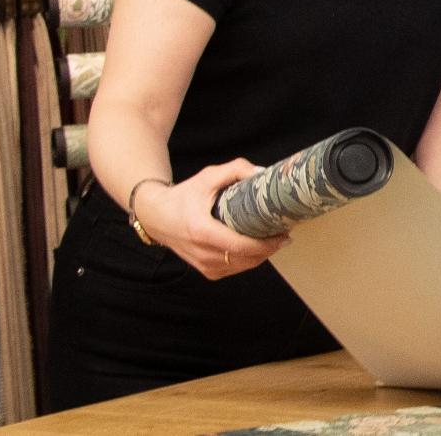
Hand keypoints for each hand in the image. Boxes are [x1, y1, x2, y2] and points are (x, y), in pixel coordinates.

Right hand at [133, 159, 286, 279]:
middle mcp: (202, 252)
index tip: (284, 234)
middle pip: (247, 259)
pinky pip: (234, 269)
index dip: (267, 244)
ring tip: (274, 241)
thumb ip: (235, 170)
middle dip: (269, 249)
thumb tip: (262, 173)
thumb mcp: (208, 176)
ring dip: (261, 256)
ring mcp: (203, 265)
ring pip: (243, 266)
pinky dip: (248, 261)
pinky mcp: (206, 271)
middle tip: (284, 235)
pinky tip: (256, 249)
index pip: (242, 246)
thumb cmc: (184, 195)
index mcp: (202, 231)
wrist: (156, 216)